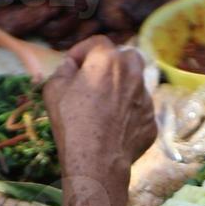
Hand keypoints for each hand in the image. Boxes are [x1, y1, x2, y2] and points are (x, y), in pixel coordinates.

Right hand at [43, 36, 156, 181]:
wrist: (97, 162)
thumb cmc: (72, 123)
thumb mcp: (53, 90)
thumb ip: (63, 70)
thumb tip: (71, 66)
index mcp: (108, 60)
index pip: (97, 43)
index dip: (82, 51)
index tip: (72, 65)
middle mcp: (133, 74)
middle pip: (125, 57)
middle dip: (111, 64)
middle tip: (95, 80)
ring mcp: (146, 99)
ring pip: (136, 84)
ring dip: (122, 88)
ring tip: (105, 107)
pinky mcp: (151, 121)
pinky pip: (139, 110)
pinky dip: (128, 114)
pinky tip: (114, 128)